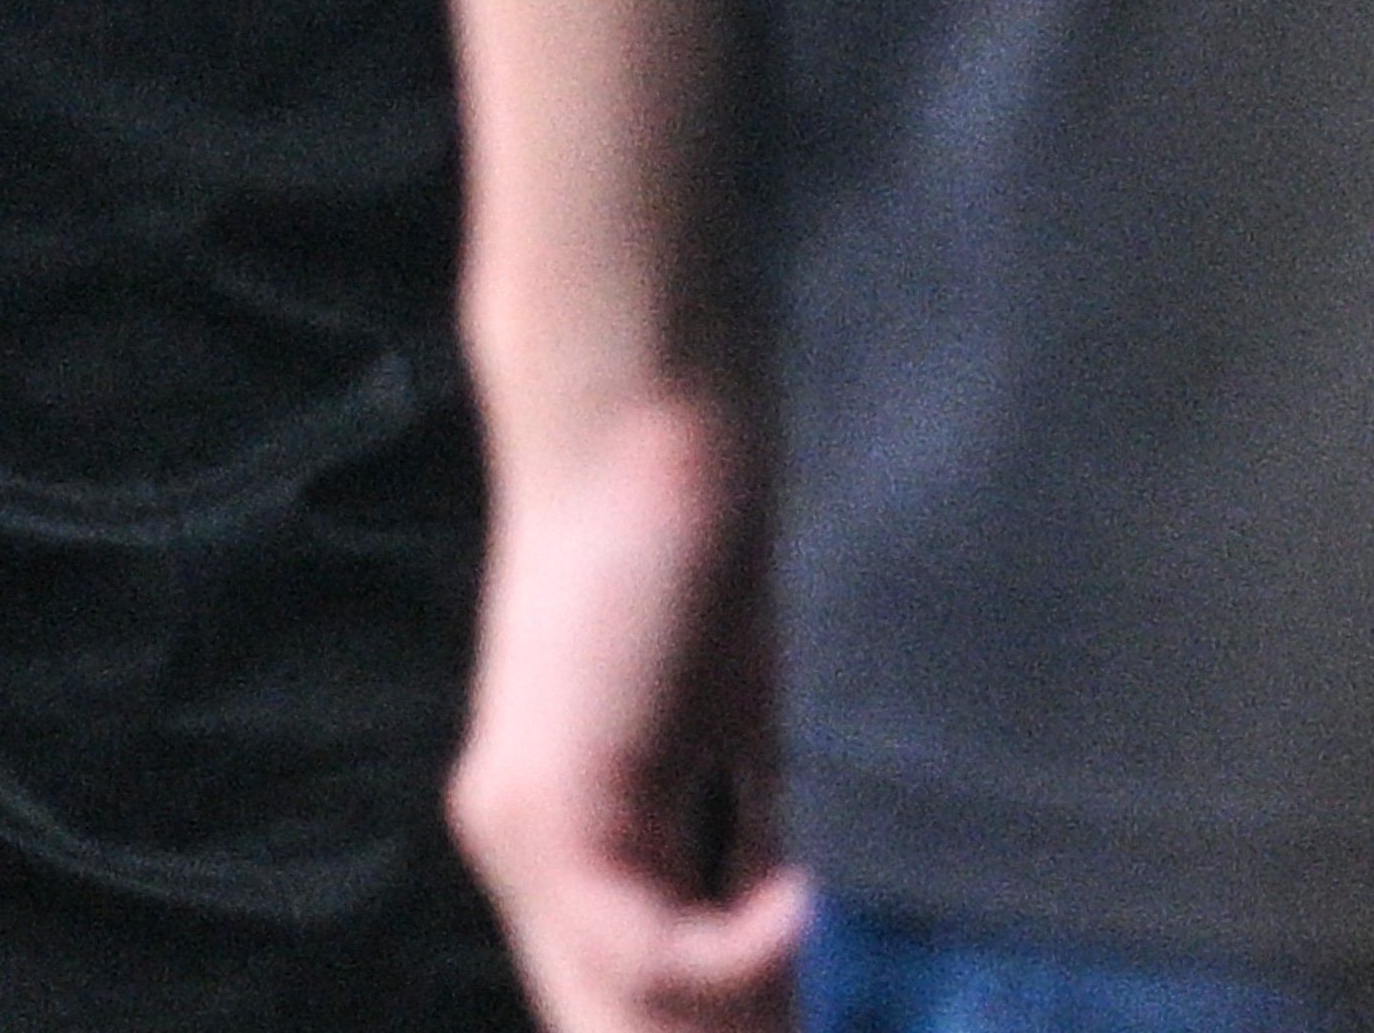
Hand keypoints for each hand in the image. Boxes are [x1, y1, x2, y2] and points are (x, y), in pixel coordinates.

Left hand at [454, 370, 801, 1032]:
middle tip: (851, 1017)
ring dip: (748, 1023)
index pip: (635, 1012)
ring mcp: (522, 835)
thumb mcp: (752, 739)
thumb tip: (833, 969)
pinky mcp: (544, 799)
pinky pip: (645, 948)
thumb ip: (768, 855)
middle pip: (616, 1032)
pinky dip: (743, 956)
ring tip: (843, 992)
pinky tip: (809, 905)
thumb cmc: (708, 542)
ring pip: (619, 1020)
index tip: (837, 1016)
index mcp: (576, 847)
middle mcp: (526, 858)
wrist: (635, 403)